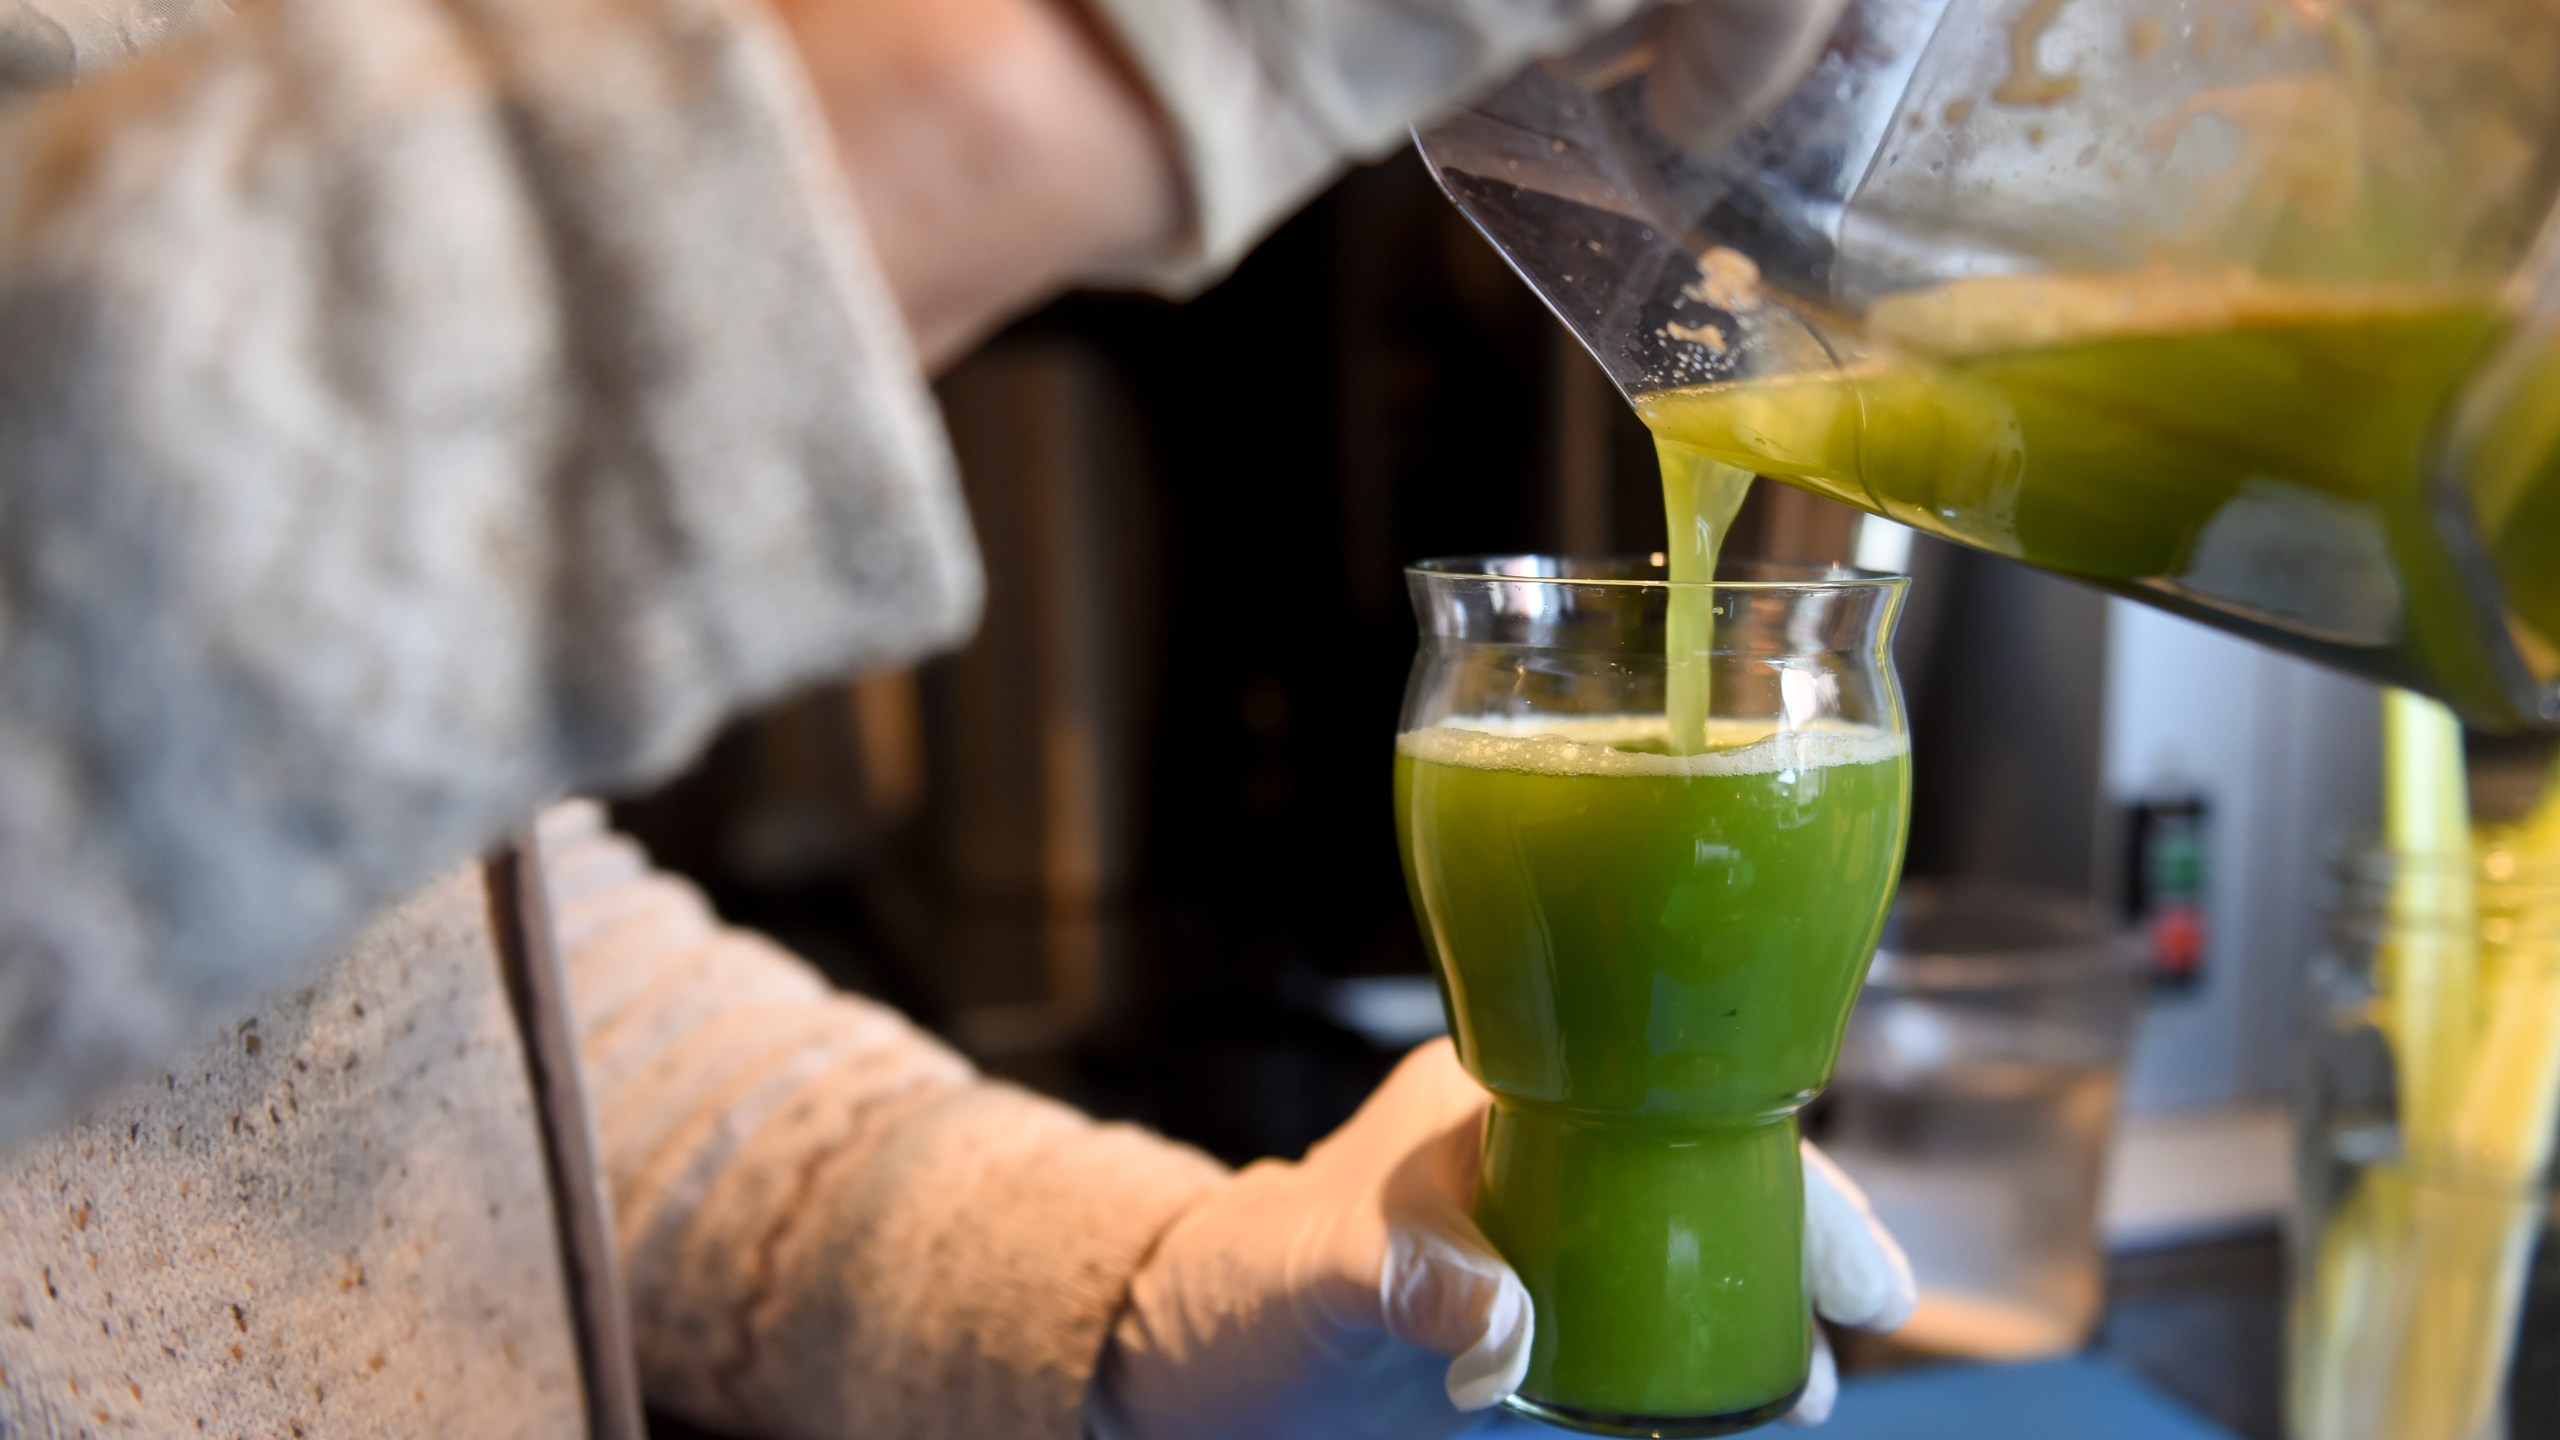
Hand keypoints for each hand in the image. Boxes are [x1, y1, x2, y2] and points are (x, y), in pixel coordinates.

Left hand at [1087, 1038, 1916, 1439]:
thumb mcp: (1315, 1271)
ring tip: (1805, 1378)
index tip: (1843, 1245)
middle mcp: (1531, 1147)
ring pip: (1685, 1237)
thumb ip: (1405, 1277)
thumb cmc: (1237, 1286)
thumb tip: (1507, 1325)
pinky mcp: (1528, 1306)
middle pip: (1700, 1163)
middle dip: (1798, 1226)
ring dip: (1759, 1297)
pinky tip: (1739, 1396)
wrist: (1188, 1359)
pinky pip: (1640, 1311)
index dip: (1768, 1158)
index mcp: (1494, 1091)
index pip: (1660, 1096)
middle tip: (1867, 1305)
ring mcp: (1536, 1227)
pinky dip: (1698, 1348)